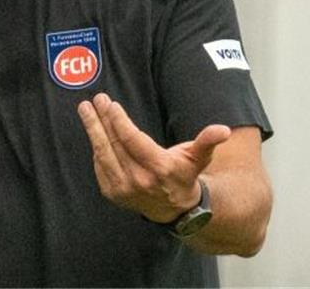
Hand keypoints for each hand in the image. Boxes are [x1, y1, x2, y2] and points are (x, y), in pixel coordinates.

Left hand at [77, 93, 230, 223]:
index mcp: (159, 168)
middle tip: (96, 100)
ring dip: (92, 128)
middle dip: (102, 119)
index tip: (111, 104)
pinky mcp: (113, 193)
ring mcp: (123, 189)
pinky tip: (93, 129)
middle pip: (114, 144)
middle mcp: (139, 180)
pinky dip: (96, 146)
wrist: (175, 209)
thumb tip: (224, 130)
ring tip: (85, 109)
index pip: (132, 140)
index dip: (119, 121)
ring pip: (102, 153)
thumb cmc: (184, 175)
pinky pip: (99, 165)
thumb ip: (207, 141)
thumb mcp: (198, 158)